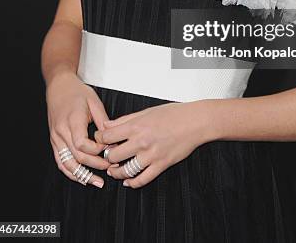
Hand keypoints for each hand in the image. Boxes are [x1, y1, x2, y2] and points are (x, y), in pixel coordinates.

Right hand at [46, 71, 114, 187]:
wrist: (59, 86)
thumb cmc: (77, 92)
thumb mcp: (94, 101)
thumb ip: (103, 121)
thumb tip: (112, 139)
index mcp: (72, 120)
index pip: (82, 144)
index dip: (97, 151)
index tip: (109, 150)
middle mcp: (61, 132)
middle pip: (77, 156)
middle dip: (95, 165)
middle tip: (110, 169)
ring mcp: (56, 138)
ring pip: (66, 163)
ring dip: (82, 175)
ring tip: (97, 182)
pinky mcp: (54, 141)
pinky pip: (60, 161)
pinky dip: (71, 172)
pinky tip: (82, 178)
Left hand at [94, 100, 212, 187]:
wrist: (195, 122)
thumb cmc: (173, 114)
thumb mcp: (146, 111)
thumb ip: (125, 120)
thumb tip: (107, 125)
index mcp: (136, 125)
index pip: (107, 136)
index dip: (100, 139)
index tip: (100, 141)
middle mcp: (141, 141)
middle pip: (113, 156)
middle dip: (107, 157)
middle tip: (108, 156)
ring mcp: (151, 155)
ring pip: (125, 170)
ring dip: (117, 173)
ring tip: (115, 171)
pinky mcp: (161, 165)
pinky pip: (143, 179)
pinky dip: (133, 183)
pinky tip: (128, 182)